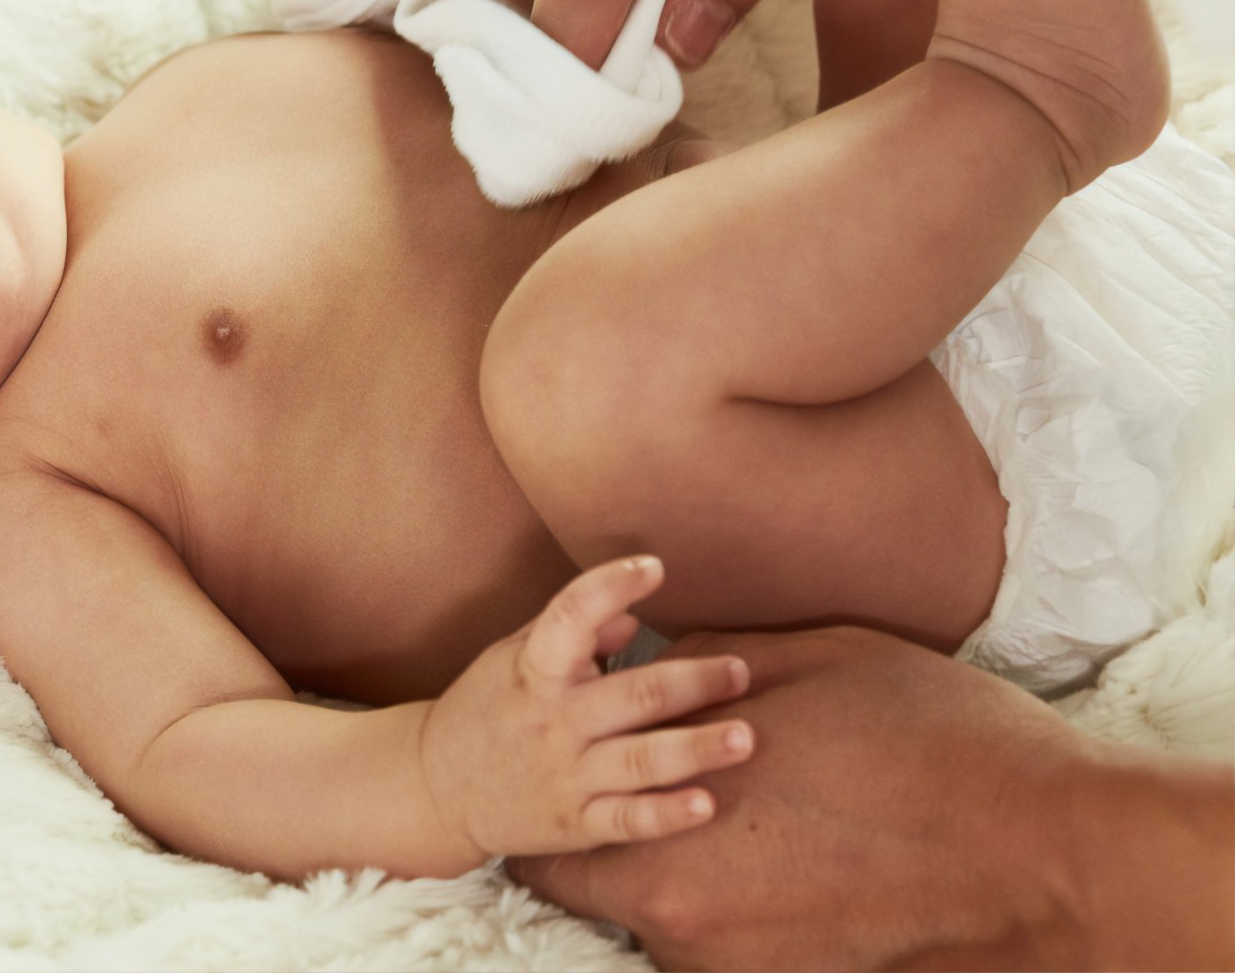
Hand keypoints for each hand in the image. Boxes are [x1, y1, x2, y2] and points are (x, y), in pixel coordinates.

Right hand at [417, 556, 754, 863]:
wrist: (433, 786)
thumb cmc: (485, 709)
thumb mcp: (512, 658)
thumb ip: (573, 634)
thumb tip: (634, 616)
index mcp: (534, 671)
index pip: (570, 618)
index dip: (610, 587)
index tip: (653, 566)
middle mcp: (553, 721)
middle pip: (633, 697)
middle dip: (693, 682)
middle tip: (739, 671)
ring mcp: (565, 775)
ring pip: (641, 761)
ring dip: (696, 748)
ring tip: (745, 736)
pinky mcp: (575, 824)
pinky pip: (628, 821)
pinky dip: (668, 815)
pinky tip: (707, 805)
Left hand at [508, 626, 1098, 969]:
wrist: (1050, 847)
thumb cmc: (933, 739)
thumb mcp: (810, 661)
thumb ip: (709, 667)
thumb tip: (658, 662)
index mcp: (664, 830)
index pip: (553, 857)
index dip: (563, 819)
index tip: (584, 790)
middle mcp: (684, 917)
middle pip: (605, 902)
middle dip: (616, 856)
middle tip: (661, 813)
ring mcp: (740, 966)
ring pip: (670, 933)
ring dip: (686, 892)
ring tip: (749, 843)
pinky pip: (733, 955)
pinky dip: (744, 921)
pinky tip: (794, 877)